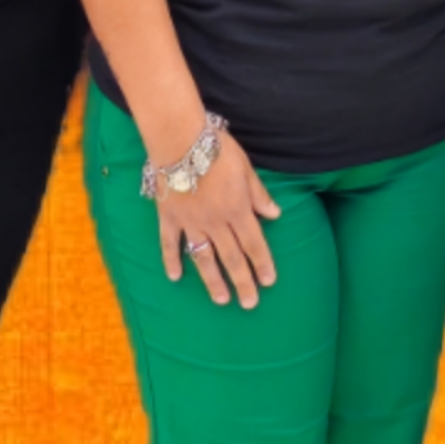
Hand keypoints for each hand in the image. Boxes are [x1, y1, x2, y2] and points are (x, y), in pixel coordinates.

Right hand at [155, 130, 283, 306]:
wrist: (180, 139)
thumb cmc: (217, 149)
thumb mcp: (246, 168)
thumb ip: (258, 195)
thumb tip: (275, 215)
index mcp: (237, 209)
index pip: (254, 243)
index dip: (262, 263)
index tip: (269, 282)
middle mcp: (215, 222)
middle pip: (232, 257)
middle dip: (243, 281)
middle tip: (249, 304)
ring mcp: (190, 222)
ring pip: (204, 257)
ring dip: (213, 280)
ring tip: (221, 299)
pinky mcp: (169, 217)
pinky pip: (170, 244)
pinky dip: (172, 261)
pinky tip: (175, 277)